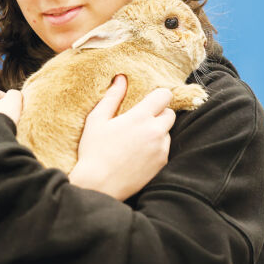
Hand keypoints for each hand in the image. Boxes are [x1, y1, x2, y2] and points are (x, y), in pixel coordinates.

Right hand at [68, 75, 174, 200]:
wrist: (99, 185)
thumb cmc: (94, 151)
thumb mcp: (97, 120)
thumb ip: (112, 97)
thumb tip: (121, 78)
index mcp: (139, 117)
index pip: (164, 95)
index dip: (158, 95)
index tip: (149, 100)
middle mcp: (155, 131)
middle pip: (170, 113)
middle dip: (159, 114)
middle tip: (140, 121)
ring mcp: (161, 149)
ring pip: (167, 132)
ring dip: (157, 132)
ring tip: (136, 141)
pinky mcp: (162, 164)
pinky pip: (164, 149)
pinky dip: (156, 149)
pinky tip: (138, 155)